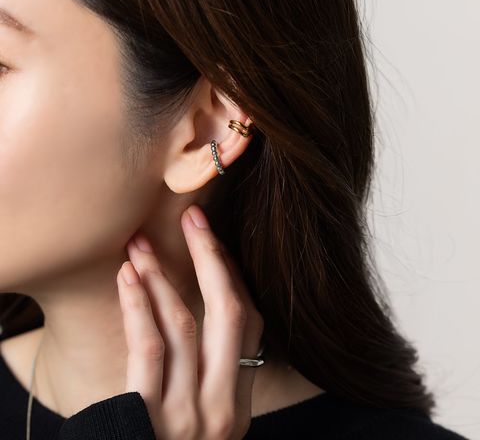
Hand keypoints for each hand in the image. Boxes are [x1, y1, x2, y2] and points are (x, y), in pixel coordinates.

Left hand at [116, 204, 264, 438]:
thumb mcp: (206, 420)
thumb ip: (213, 377)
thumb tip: (207, 314)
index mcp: (239, 402)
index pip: (249, 323)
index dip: (232, 276)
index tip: (212, 242)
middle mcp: (223, 406)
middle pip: (228, 312)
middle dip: (211, 257)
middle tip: (192, 216)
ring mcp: (187, 416)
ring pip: (183, 324)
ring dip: (161, 276)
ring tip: (138, 244)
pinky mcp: (146, 421)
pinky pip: (149, 351)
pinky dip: (138, 307)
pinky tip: (127, 278)